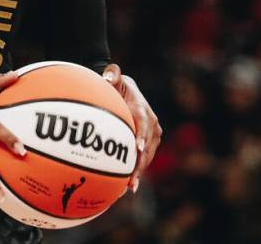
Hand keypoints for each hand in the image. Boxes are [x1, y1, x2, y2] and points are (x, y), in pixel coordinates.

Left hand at [102, 63, 160, 192]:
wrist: (125, 89)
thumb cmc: (115, 83)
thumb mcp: (113, 77)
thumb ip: (111, 74)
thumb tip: (108, 76)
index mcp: (142, 108)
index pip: (144, 123)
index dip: (142, 136)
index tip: (138, 148)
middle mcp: (151, 122)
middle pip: (147, 146)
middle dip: (140, 163)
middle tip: (131, 179)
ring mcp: (152, 133)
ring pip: (147, 156)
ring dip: (139, 171)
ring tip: (129, 187)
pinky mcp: (149, 141)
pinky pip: (143, 158)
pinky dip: (136, 170)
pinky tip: (127, 186)